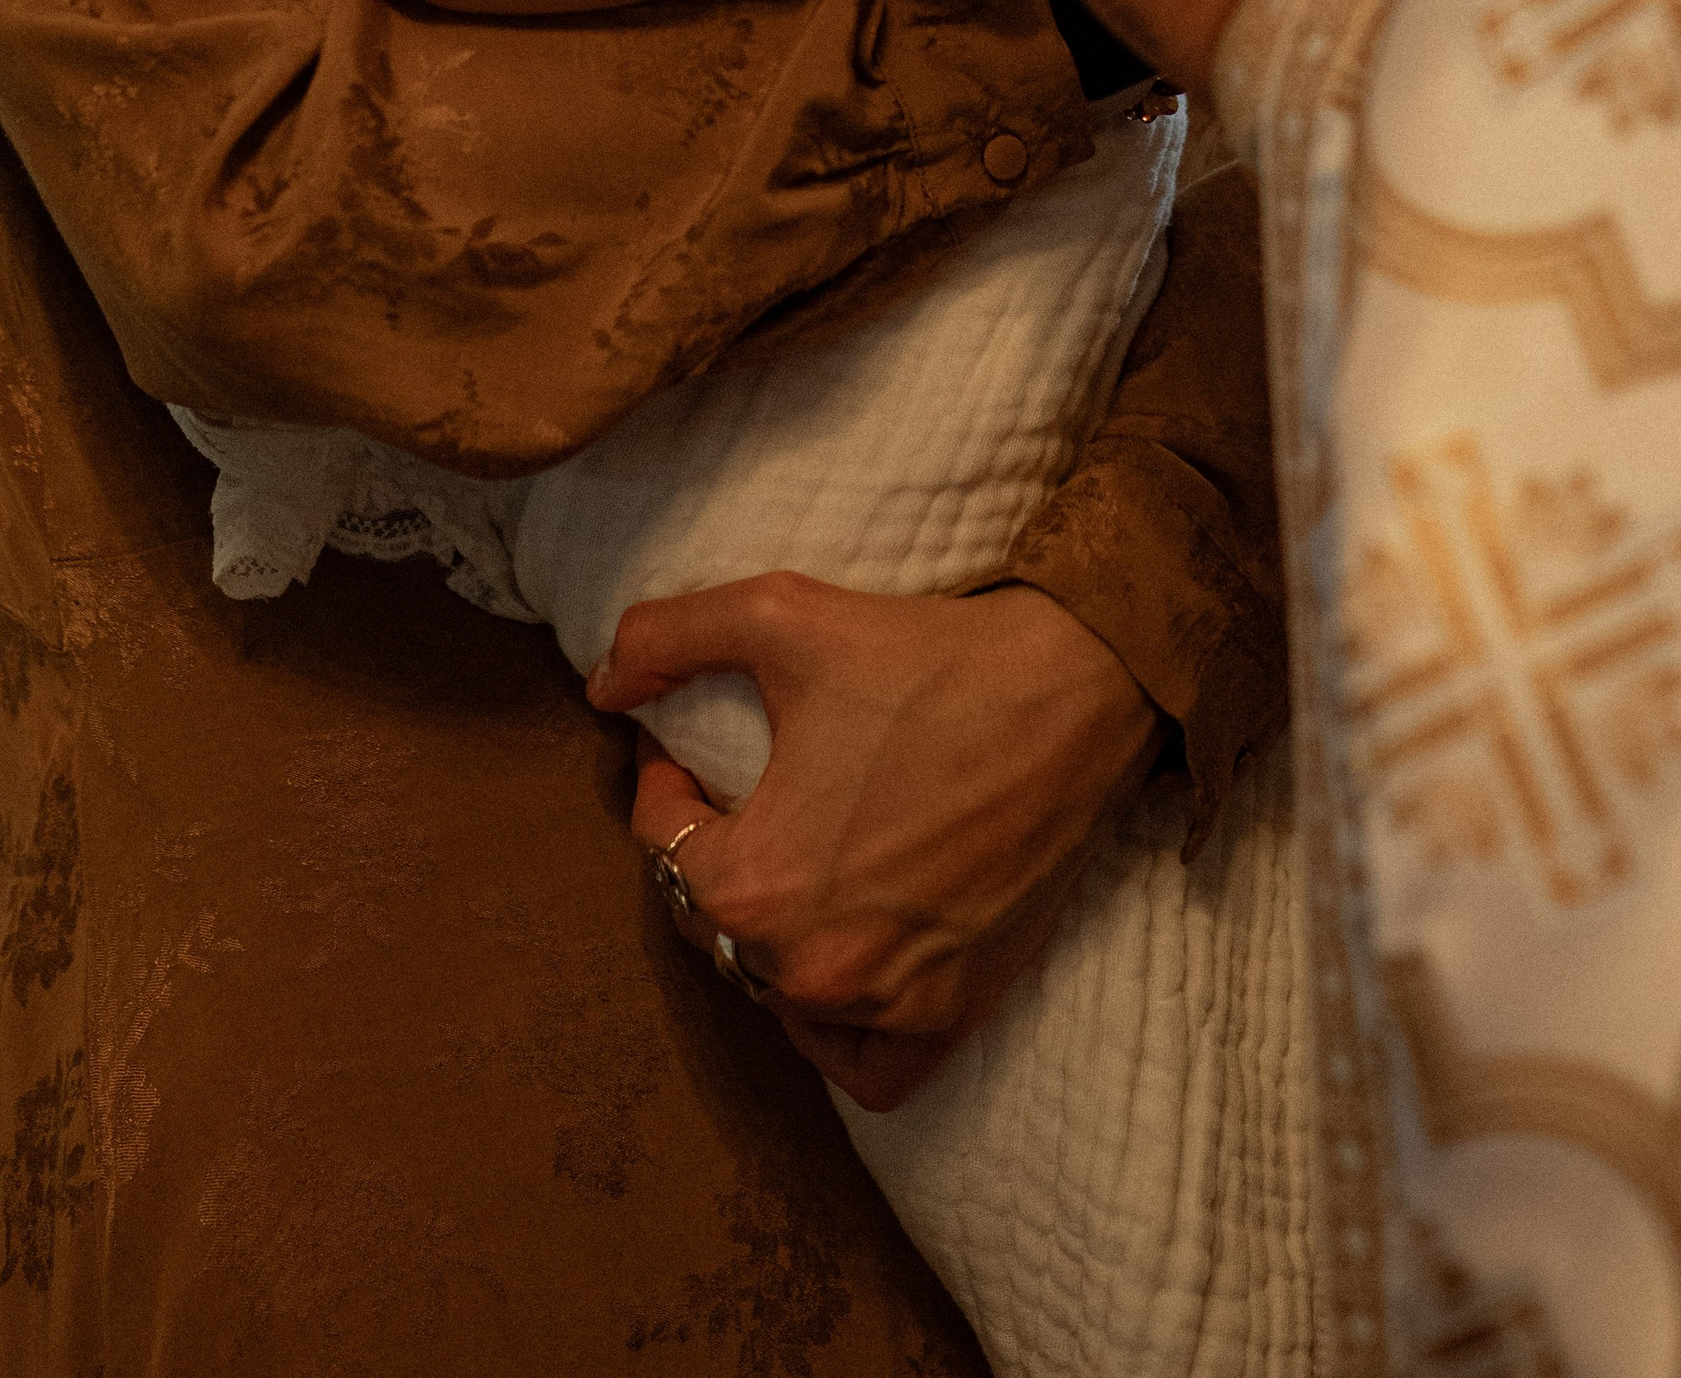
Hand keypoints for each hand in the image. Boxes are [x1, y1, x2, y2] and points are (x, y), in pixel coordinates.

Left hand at [591, 574, 1159, 1108]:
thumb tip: (602, 683)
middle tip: (737, 793)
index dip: (662, 782)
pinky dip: (840, 1033)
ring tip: (788, 862)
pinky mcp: (953, 1012)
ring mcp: (886, 1001)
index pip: (664, 845)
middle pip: (716, 923)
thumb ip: (666, 638)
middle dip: (713, 854)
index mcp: (755, 883)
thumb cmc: (931, 656)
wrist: (1078, 689)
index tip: (681, 740)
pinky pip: (865, 1065)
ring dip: (770, 936)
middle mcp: (811, 967)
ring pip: (781, 994)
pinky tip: (839, 963)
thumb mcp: (780, 615)